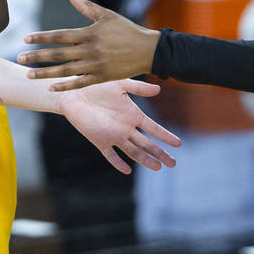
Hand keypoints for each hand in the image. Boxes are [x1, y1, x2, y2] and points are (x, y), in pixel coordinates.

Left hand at [18, 0, 159, 89]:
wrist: (148, 50)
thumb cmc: (127, 30)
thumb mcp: (106, 15)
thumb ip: (85, 7)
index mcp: (88, 33)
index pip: (59, 35)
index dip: (41, 37)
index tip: (25, 39)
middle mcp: (89, 50)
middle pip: (57, 54)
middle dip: (36, 56)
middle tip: (19, 58)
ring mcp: (94, 65)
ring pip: (64, 71)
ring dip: (45, 73)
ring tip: (28, 75)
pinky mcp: (101, 77)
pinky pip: (79, 83)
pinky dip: (64, 86)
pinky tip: (50, 88)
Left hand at [57, 77, 180, 173]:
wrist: (74, 93)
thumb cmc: (96, 85)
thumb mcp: (119, 84)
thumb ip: (138, 87)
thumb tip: (158, 89)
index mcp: (133, 115)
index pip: (153, 128)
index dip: (165, 136)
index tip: (178, 143)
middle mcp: (126, 128)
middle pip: (146, 144)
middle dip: (160, 153)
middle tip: (173, 163)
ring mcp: (113, 136)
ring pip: (133, 151)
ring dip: (145, 159)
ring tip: (158, 167)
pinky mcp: (99, 141)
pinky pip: (110, 155)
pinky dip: (117, 163)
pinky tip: (127, 170)